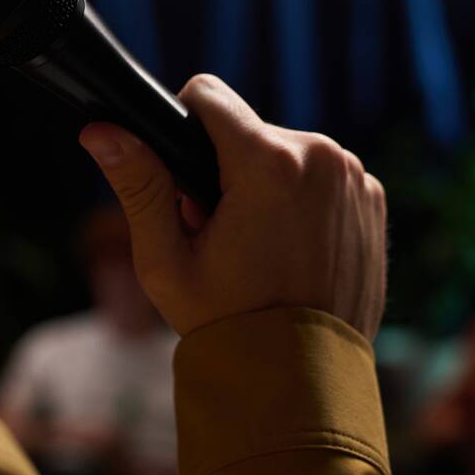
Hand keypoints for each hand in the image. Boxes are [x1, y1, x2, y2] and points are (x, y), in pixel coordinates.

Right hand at [79, 74, 386, 341]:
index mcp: (269, 163)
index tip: (186, 179)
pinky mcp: (373, 197)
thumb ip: (138, 185)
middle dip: (226, 169)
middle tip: (221, 234)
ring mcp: (355, 176)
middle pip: (248, 131)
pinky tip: (293, 251)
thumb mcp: (166, 260)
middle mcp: (321, 155)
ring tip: (258, 247)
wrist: (302, 379)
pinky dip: (303, 201)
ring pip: (286, 152)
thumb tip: (101, 130)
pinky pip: (322, 175)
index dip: (184, 128)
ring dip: (267, 185)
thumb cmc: (228, 323)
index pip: (208, 95)